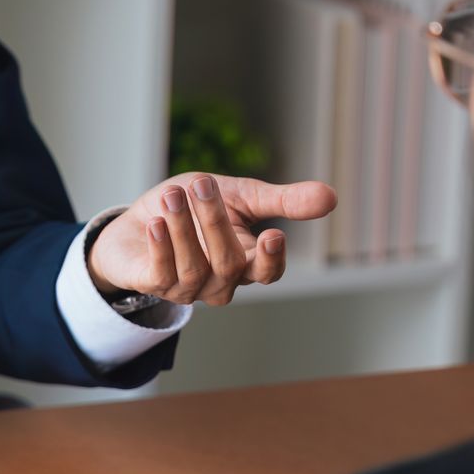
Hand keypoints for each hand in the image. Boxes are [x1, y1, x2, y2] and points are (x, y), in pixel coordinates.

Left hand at [87, 173, 336, 306]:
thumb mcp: (242, 196)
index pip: (267, 272)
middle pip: (228, 264)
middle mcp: (220, 282)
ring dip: (184, 228)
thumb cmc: (196, 208)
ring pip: (194, 268)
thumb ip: (283, 200)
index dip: (272, 260)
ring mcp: (188, 289)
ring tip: (173, 195)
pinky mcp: (155, 286)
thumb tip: (331, 197)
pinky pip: (162, 273)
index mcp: (247, 261)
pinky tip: (157, 222)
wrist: (142, 218)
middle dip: (214, 222)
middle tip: (202, 183)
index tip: (274, 234)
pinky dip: (162, 246)